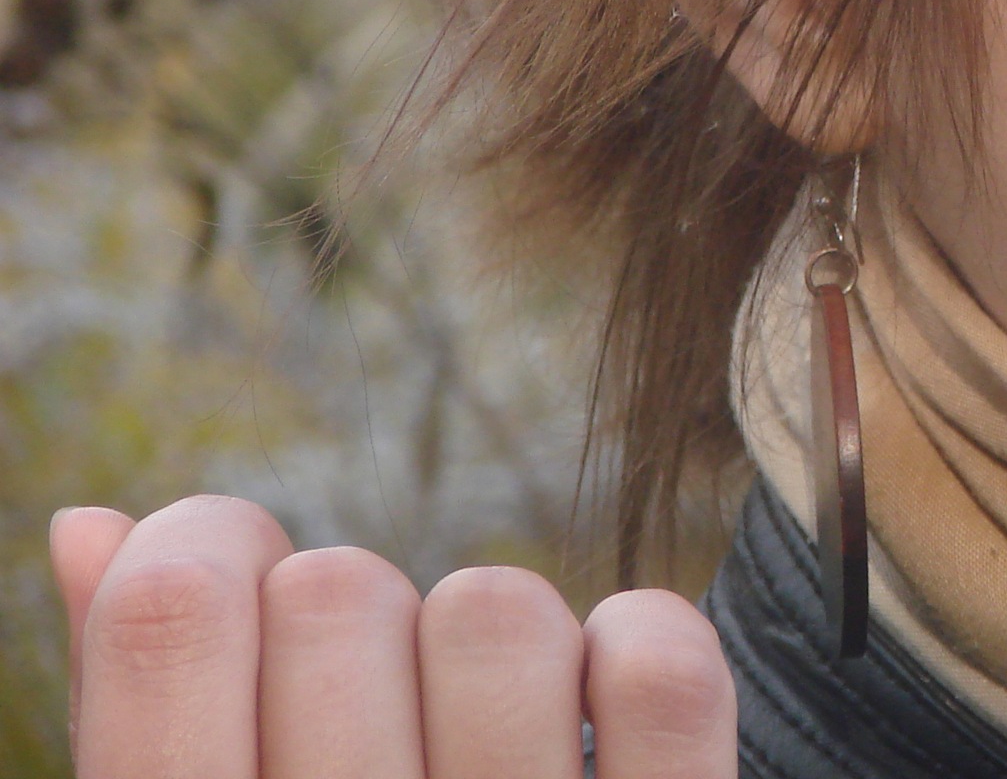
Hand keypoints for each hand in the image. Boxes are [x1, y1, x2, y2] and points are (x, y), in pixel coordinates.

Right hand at [50, 497, 734, 778]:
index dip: (198, 548)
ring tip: (475, 738)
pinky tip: (600, 722)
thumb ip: (143, 712)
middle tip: (362, 718)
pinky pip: (655, 664)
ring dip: (489, 637)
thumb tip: (95, 524)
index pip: (169, 621)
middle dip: (346, 617)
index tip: (230, 578)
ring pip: (497, 610)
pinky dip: (637, 650)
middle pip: (335, 594)